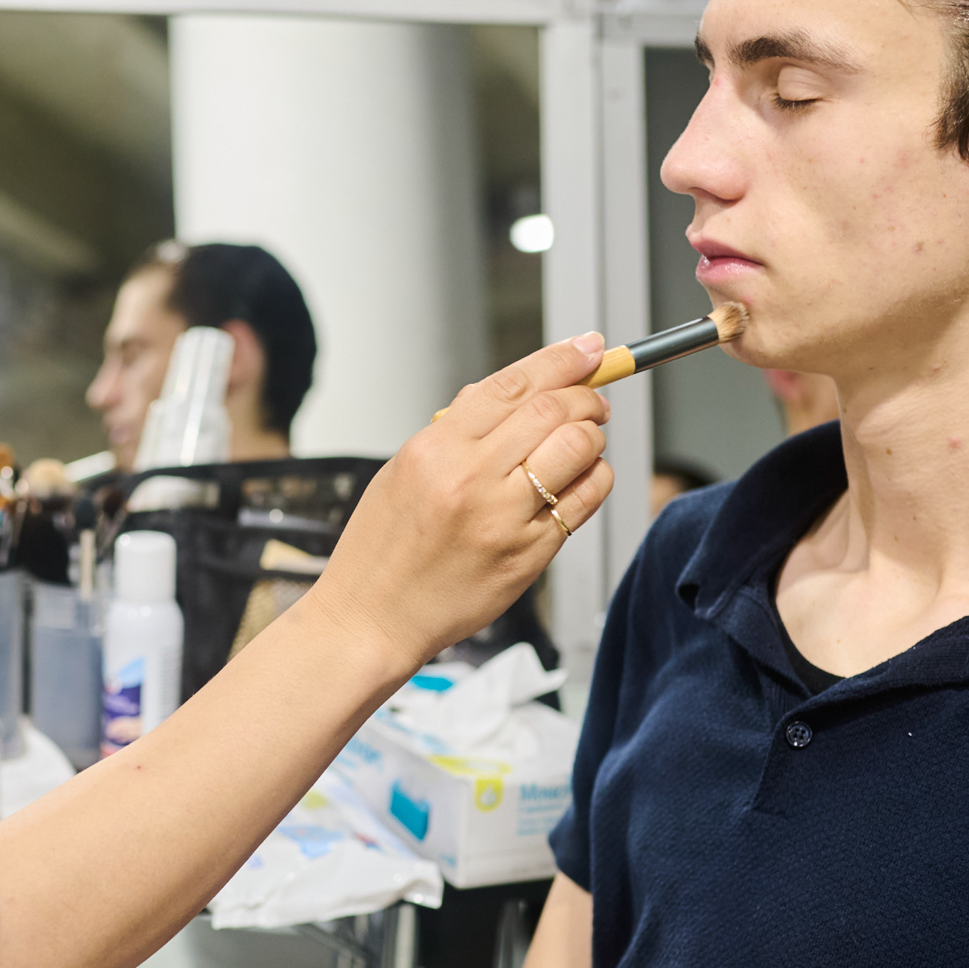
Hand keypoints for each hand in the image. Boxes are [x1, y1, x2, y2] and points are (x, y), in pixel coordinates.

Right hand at [310, 333, 612, 672]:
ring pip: (577, 449)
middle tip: (593, 398)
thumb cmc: (381, 549)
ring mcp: (504, 519)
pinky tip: (584, 476)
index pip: (511, 385)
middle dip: (586, 395)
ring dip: (594, 434)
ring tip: (587, 437)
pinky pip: (584, 501)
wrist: (372, 619)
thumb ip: (455, 429)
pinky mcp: (528, 556)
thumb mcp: (402, 471)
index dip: (560, 359)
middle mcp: (470, 480)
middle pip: (552, 410)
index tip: (587, 347)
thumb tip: (506, 391)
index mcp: (434, 450)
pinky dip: (596, 477)